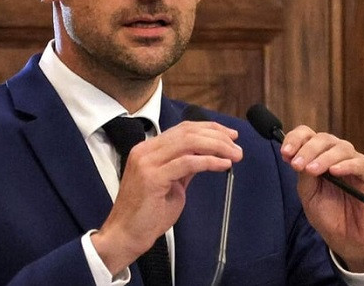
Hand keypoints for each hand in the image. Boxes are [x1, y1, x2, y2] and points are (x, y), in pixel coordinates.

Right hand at [91, 120, 242, 273]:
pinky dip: (209, 161)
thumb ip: (185, 168)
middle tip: (237, 146)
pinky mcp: (152, 177)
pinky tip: (223, 165)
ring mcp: (147, 162)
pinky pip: (186, 163)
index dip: (209, 128)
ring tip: (235, 155)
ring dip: (217, 146)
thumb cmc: (147, 215)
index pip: (183, 129)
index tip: (230, 135)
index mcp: (148, 149)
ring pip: (189, 142)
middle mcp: (145, 150)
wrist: (126, 235)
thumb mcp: (171, 184)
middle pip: (188, 131)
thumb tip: (206, 155)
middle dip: (217, 135)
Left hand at [280, 125, 363, 271]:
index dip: (295, 139)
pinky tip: (334, 172)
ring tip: (312, 170)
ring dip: (324, 157)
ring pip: (341, 147)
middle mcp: (336, 156)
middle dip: (307, 149)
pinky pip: (360, 164)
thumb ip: (303, 176)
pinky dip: (346, 165)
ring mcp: (353, 165)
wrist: (347, 238)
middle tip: (297, 164)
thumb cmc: (327, 214)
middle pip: (323, 138)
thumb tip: (296, 156)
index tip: (285, 153)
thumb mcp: (308, 195)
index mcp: (319, 156)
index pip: (308, 136)